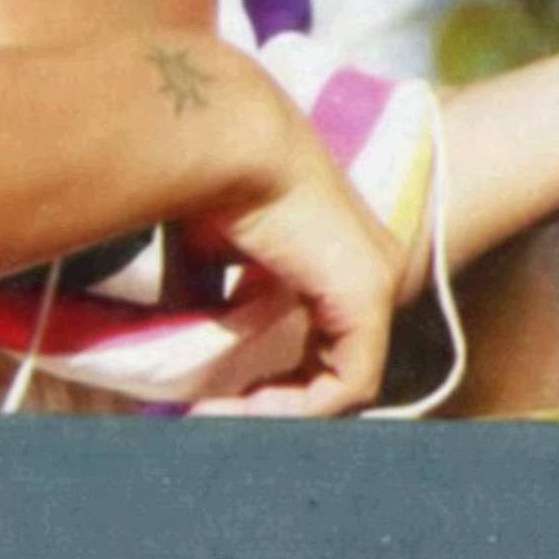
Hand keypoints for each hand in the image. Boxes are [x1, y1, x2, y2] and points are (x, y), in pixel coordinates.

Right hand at [185, 87, 403, 417]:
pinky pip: (348, 382)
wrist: (232, 139)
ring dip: (281, 407)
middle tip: (218, 416)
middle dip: (275, 395)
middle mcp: (367, 265)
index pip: (316, 332)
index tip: (216, 392)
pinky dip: (298, 406)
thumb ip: (208, 297)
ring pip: (340, 376)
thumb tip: (181, 344)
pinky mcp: (371, 296)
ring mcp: (377, 281)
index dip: (270, 370)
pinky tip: (245, 408)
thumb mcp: (206, 250)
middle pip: (330, 359)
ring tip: (223, 419)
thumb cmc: (211, 178)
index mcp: (333, 250)